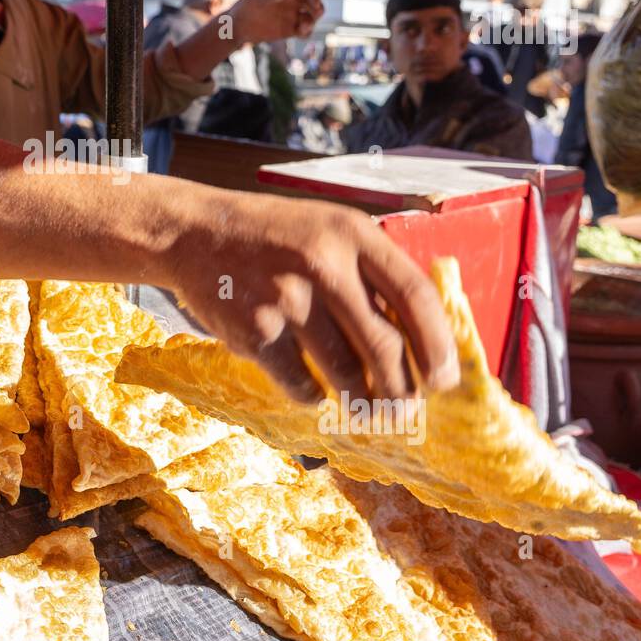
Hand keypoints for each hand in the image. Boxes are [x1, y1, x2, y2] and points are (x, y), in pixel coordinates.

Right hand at [165, 194, 458, 404]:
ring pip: (344, 372)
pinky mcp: (253, 331)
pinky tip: (312, 391)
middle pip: (383, 345)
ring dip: (359, 399)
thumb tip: (420, 341)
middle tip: (405, 409)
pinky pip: (299, 383)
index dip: (437, 345)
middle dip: (401, 389)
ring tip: (364, 407)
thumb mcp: (328, 230)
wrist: (195, 233)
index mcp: (351, 233)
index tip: (445, 381)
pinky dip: (311, 396)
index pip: (414, 295)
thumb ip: (371, 271)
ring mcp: (286, 299)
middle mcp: (322, 263)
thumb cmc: (275, 236)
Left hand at [228, 0, 322, 43]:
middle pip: (315, 6)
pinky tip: (301, 33)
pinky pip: (304, 32)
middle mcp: (293, 4)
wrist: (238, 26)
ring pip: (311, 19)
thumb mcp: (256, 0)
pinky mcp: (289, 30)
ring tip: (303, 28)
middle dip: (318, 10)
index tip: (316, 4)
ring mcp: (292, 17)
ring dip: (312, 23)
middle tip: (316, 15)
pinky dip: (306, 33)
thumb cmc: (244, 8)